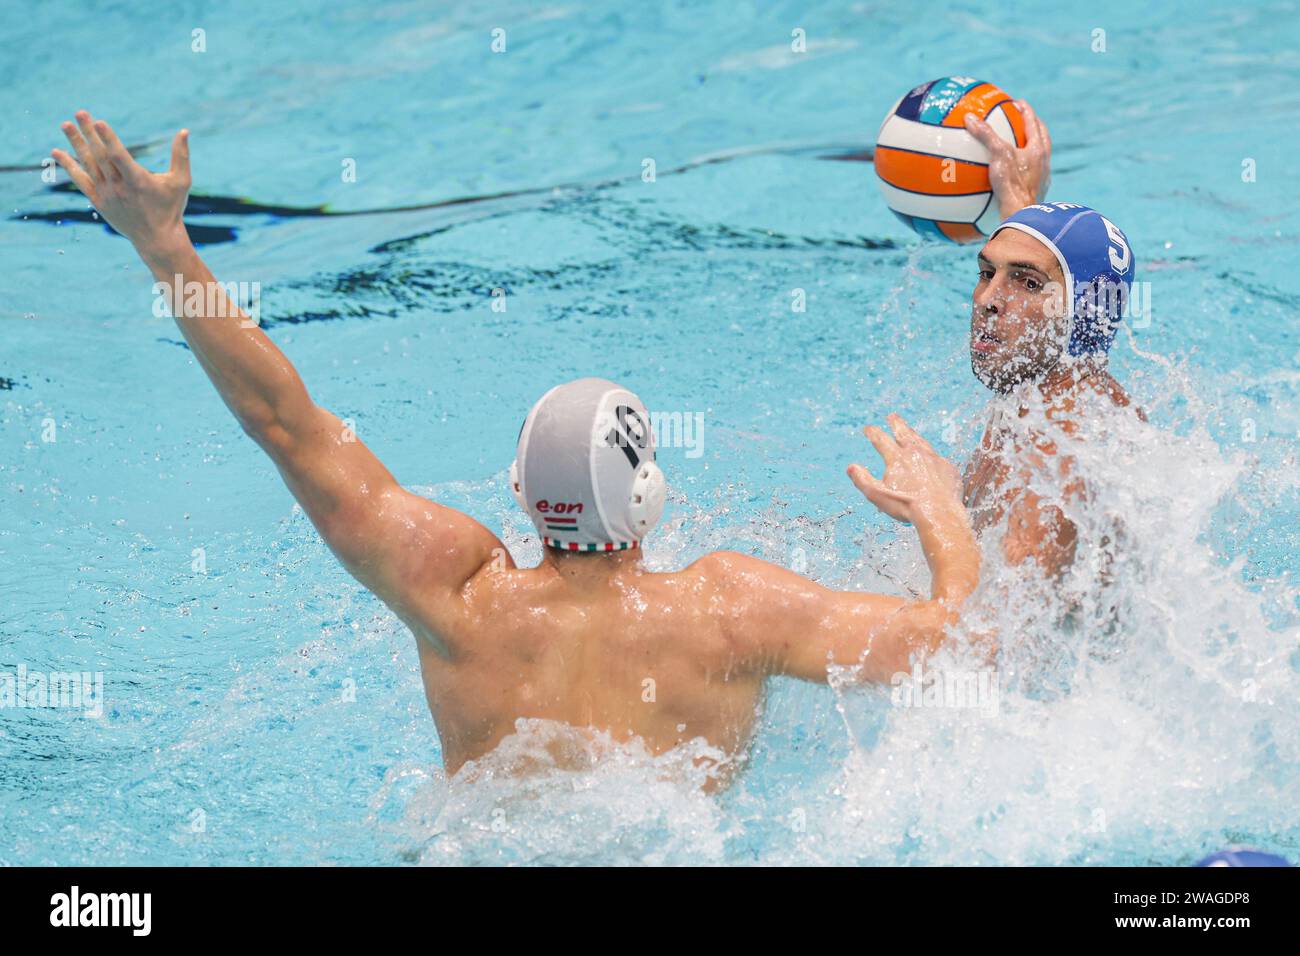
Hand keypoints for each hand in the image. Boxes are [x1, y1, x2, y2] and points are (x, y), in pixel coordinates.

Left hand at [51, 110, 191, 260]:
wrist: (157, 239)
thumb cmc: (171, 208)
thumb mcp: (181, 182)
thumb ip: (181, 156)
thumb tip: (184, 131)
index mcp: (138, 181)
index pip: (119, 157)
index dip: (109, 139)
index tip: (99, 122)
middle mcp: (119, 187)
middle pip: (100, 156)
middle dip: (89, 133)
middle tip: (80, 113)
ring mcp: (107, 195)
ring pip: (88, 165)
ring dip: (76, 143)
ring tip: (66, 124)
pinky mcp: (99, 202)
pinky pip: (80, 181)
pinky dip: (68, 166)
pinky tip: (57, 152)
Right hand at [847, 414, 961, 524]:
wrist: (939, 513)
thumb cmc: (906, 506)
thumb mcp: (877, 495)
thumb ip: (862, 480)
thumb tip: (850, 467)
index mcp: (896, 458)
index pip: (880, 439)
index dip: (872, 432)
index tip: (867, 428)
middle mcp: (915, 453)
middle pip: (903, 432)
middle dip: (896, 423)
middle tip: (892, 416)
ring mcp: (933, 458)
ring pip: (921, 441)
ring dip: (913, 433)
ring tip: (909, 430)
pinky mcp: (946, 467)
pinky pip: (936, 456)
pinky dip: (929, 453)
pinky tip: (929, 456)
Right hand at [964, 99, 1050, 218]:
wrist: (1023, 215)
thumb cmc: (1013, 184)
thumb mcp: (998, 155)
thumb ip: (985, 135)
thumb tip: (969, 117)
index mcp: (1038, 149)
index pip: (1033, 123)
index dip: (1025, 111)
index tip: (1018, 103)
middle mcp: (1044, 163)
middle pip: (1042, 138)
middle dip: (1034, 127)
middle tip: (1024, 120)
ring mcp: (1042, 180)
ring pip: (1039, 159)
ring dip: (1030, 150)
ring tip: (1019, 147)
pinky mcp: (1036, 195)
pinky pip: (1030, 178)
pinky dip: (1022, 173)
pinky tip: (1012, 178)